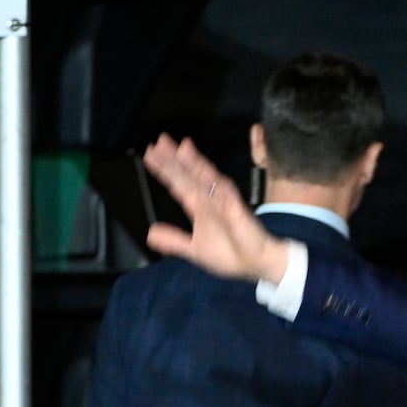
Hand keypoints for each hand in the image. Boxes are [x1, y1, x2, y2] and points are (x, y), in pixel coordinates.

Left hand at [143, 134, 290, 282]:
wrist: (256, 265)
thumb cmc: (231, 254)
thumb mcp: (195, 249)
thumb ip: (174, 240)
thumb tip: (150, 234)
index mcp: (200, 206)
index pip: (179, 183)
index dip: (165, 169)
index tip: (150, 154)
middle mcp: (210, 200)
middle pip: (190, 175)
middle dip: (175, 159)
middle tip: (160, 141)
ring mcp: (225, 203)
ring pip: (207, 179)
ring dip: (195, 164)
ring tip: (183, 148)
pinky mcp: (238, 211)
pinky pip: (228, 194)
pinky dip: (218, 184)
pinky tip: (207, 171)